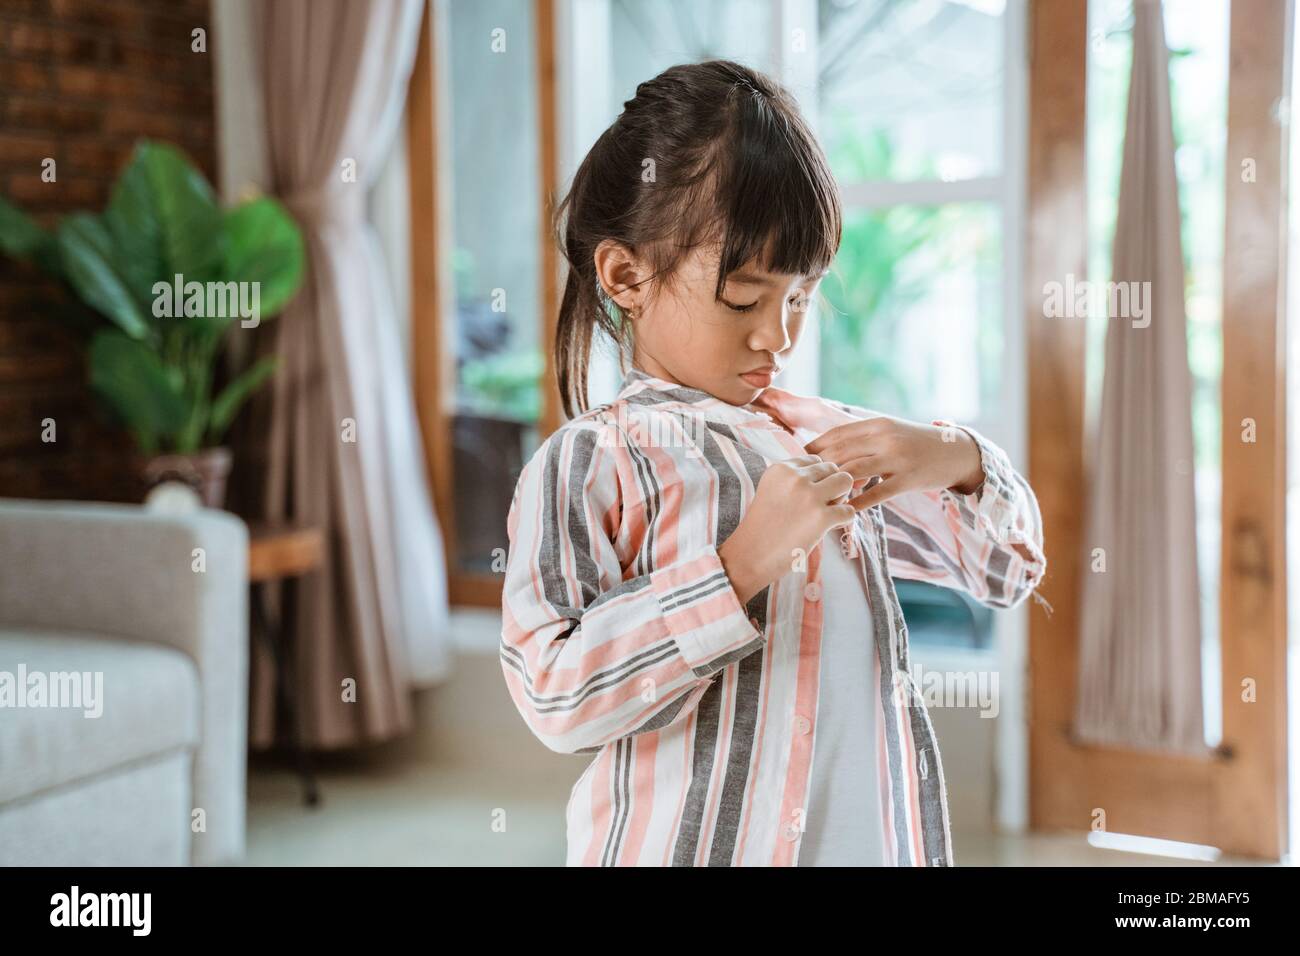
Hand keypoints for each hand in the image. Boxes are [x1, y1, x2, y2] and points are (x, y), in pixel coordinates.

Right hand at [718, 456, 855, 603]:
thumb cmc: (763, 527)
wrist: (750, 556)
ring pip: (846, 481)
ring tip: (828, 512)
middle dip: (832, 486)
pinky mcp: (821, 518)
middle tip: (821, 506)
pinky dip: (844, 519)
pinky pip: (849, 510)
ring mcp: (809, 496)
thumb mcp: (771, 490)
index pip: (815, 460)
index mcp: (781, 469)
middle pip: (833, 468)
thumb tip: (829, 475)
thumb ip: (794, 479)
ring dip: (842, 497)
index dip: (818, 478)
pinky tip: (830, 527)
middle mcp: (795, 478)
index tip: (808, 495)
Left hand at [803, 416, 984, 511]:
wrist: (955, 452)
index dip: (815, 448)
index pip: (837, 434)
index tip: (798, 461)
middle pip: (841, 452)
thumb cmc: (917, 443)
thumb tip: (829, 451)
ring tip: (820, 498)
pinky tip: (845, 510)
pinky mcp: (908, 478)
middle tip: (803, 484)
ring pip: (855, 471)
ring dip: (835, 485)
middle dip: (819, 469)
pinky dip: (858, 502)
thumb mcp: (890, 432)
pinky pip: (877, 492)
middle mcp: (885, 438)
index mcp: (877, 424)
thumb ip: (863, 439)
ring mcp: (897, 458)